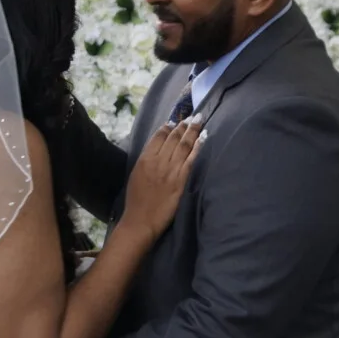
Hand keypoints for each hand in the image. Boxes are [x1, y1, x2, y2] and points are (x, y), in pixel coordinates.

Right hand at [120, 121, 201, 242]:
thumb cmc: (136, 200)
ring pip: (184, 145)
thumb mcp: (136, 174)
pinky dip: (198, 147)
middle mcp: (158, 161)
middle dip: (183, 126)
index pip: (158, 137)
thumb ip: (146, 161)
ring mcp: (171, 170)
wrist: (141, 220)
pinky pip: (192, 160)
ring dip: (192, 131)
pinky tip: (203, 138)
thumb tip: (155, 150)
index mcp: (145, 159)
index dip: (168, 127)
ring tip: (198, 121)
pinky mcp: (181, 180)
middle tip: (191, 117)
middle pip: (174, 138)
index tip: (175, 121)